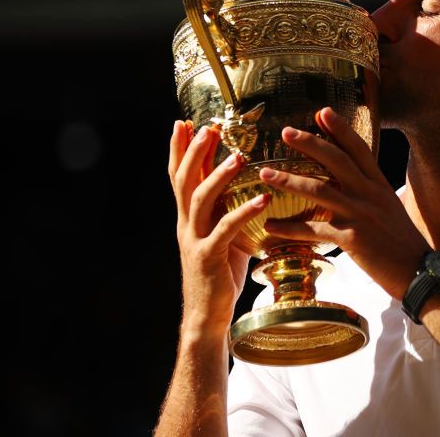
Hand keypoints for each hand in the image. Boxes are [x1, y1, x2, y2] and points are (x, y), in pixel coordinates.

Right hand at [168, 120, 270, 337]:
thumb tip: (245, 186)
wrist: (207, 316)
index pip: (178, 176)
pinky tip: (261, 200)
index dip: (178, 149)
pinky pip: (225, 230)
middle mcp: (186, 224)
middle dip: (193, 151)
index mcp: (188, 217)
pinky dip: (243, 212)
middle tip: (207, 128)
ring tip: (238, 157)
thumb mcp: (220, 235)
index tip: (182, 122)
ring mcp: (195, 240)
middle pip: (183, 180)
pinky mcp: (209, 258)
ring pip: (199, 200)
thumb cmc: (219, 274)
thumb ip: (224, 210)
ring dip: (218, 175)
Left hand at [259, 108, 428, 299]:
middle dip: (310, 143)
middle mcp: (370, 194)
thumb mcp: (390, 209)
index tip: (323, 112)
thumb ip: (371, 193)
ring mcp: (360, 214)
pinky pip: (313, 229)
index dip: (341, 129)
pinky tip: (270, 226)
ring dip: (288, 179)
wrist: (420, 273)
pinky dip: (289, 227)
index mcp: (380, 185)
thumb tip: (354, 182)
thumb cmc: (404, 244)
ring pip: (319, 189)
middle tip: (286, 132)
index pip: (359, 149)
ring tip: (265, 173)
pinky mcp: (351, 238)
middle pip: (336, 160)